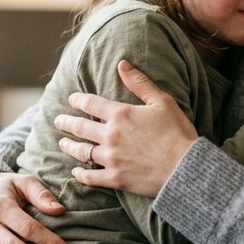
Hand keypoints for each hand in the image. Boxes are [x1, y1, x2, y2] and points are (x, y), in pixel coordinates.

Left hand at [54, 59, 197, 196]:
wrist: (185, 168)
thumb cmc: (177, 132)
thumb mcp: (162, 101)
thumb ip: (140, 83)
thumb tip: (122, 64)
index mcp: (121, 114)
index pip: (91, 103)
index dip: (78, 100)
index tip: (71, 99)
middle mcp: (110, 135)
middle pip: (80, 127)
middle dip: (66, 123)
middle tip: (58, 121)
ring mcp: (111, 158)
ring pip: (81, 151)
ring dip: (69, 146)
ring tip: (62, 143)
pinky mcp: (115, 179)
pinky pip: (90, 176)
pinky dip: (81, 173)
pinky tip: (76, 171)